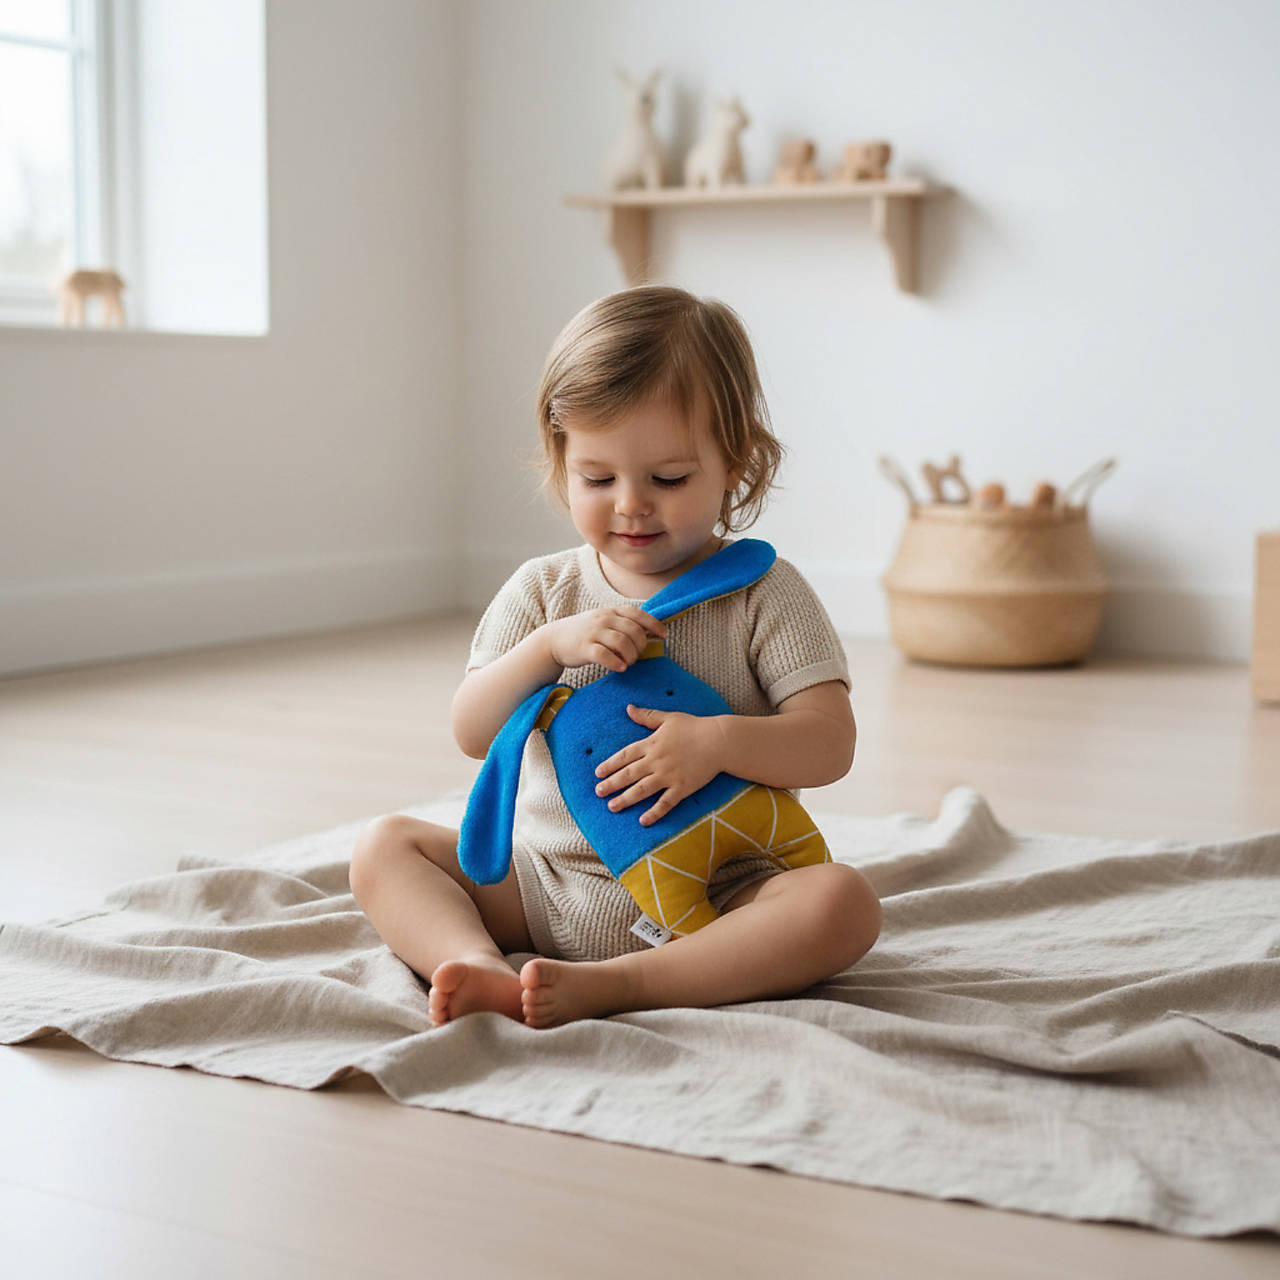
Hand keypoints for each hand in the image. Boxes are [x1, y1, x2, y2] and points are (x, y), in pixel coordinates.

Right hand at [544, 608, 666, 673]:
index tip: (664, 635)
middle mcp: (603, 619)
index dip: (653, 624)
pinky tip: (621, 668)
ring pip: (621, 642)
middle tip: (637, 654)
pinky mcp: (584, 648)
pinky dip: (616, 662)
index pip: (637, 614)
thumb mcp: (604, 622)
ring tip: (629, 662)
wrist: (554, 639)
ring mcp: (593, 633)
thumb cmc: (585, 633)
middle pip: (633, 630)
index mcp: (611, 611)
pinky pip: (604, 655)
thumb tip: (651, 633)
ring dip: (631, 655)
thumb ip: (624, 625)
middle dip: (641, 645)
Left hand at [593, 705, 726, 825]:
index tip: (598, 772)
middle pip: (629, 774)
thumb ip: (647, 716)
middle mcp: (656, 761)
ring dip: (625, 799)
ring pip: (642, 790)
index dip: (610, 764)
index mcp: (652, 744)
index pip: (625, 755)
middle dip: (611, 784)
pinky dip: (654, 813)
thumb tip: (628, 708)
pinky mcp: (682, 788)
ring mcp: (669, 776)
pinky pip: (665, 803)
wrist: (719, 741)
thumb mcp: (669, 718)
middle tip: (598, 792)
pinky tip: (643, 821)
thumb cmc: (694, 727)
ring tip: (612, 807)